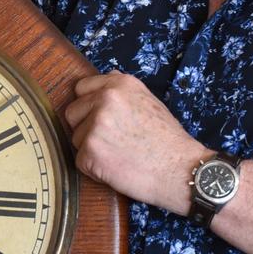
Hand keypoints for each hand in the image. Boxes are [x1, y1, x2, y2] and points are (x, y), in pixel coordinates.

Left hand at [62, 71, 207, 215]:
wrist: (180, 170)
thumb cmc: (168, 140)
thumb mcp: (148, 101)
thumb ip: (121, 92)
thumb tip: (101, 83)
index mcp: (119, 84)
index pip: (81, 88)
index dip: (88, 105)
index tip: (99, 118)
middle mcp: (105, 99)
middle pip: (72, 112)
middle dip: (85, 127)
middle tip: (110, 140)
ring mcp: (95, 125)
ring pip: (76, 138)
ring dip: (91, 149)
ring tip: (119, 155)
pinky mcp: (90, 151)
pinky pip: (80, 161)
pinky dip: (94, 169)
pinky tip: (116, 168)